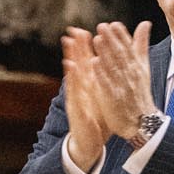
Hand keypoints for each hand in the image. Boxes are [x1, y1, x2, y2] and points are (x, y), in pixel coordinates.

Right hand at [59, 29, 108, 171]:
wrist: (89, 143)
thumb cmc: (97, 118)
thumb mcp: (101, 96)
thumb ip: (103, 79)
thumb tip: (104, 62)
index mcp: (88, 86)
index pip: (84, 63)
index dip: (82, 47)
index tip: (81, 30)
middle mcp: (80, 91)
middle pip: (76, 68)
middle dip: (74, 51)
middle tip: (71, 33)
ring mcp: (77, 102)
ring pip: (74, 82)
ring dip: (71, 68)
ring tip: (69, 54)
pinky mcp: (79, 115)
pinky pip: (77, 102)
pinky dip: (75, 91)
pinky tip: (74, 84)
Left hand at [91, 21, 155, 140]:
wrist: (142, 121)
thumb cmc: (140, 92)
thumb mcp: (143, 66)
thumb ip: (141, 45)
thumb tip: (145, 23)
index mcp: (137, 66)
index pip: (129, 47)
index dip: (121, 36)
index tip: (113, 24)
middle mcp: (130, 74)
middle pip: (120, 55)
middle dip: (112, 40)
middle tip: (102, 26)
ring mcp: (122, 86)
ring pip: (113, 67)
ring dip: (106, 53)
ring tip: (97, 40)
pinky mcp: (113, 98)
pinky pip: (107, 84)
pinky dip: (101, 73)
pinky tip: (94, 63)